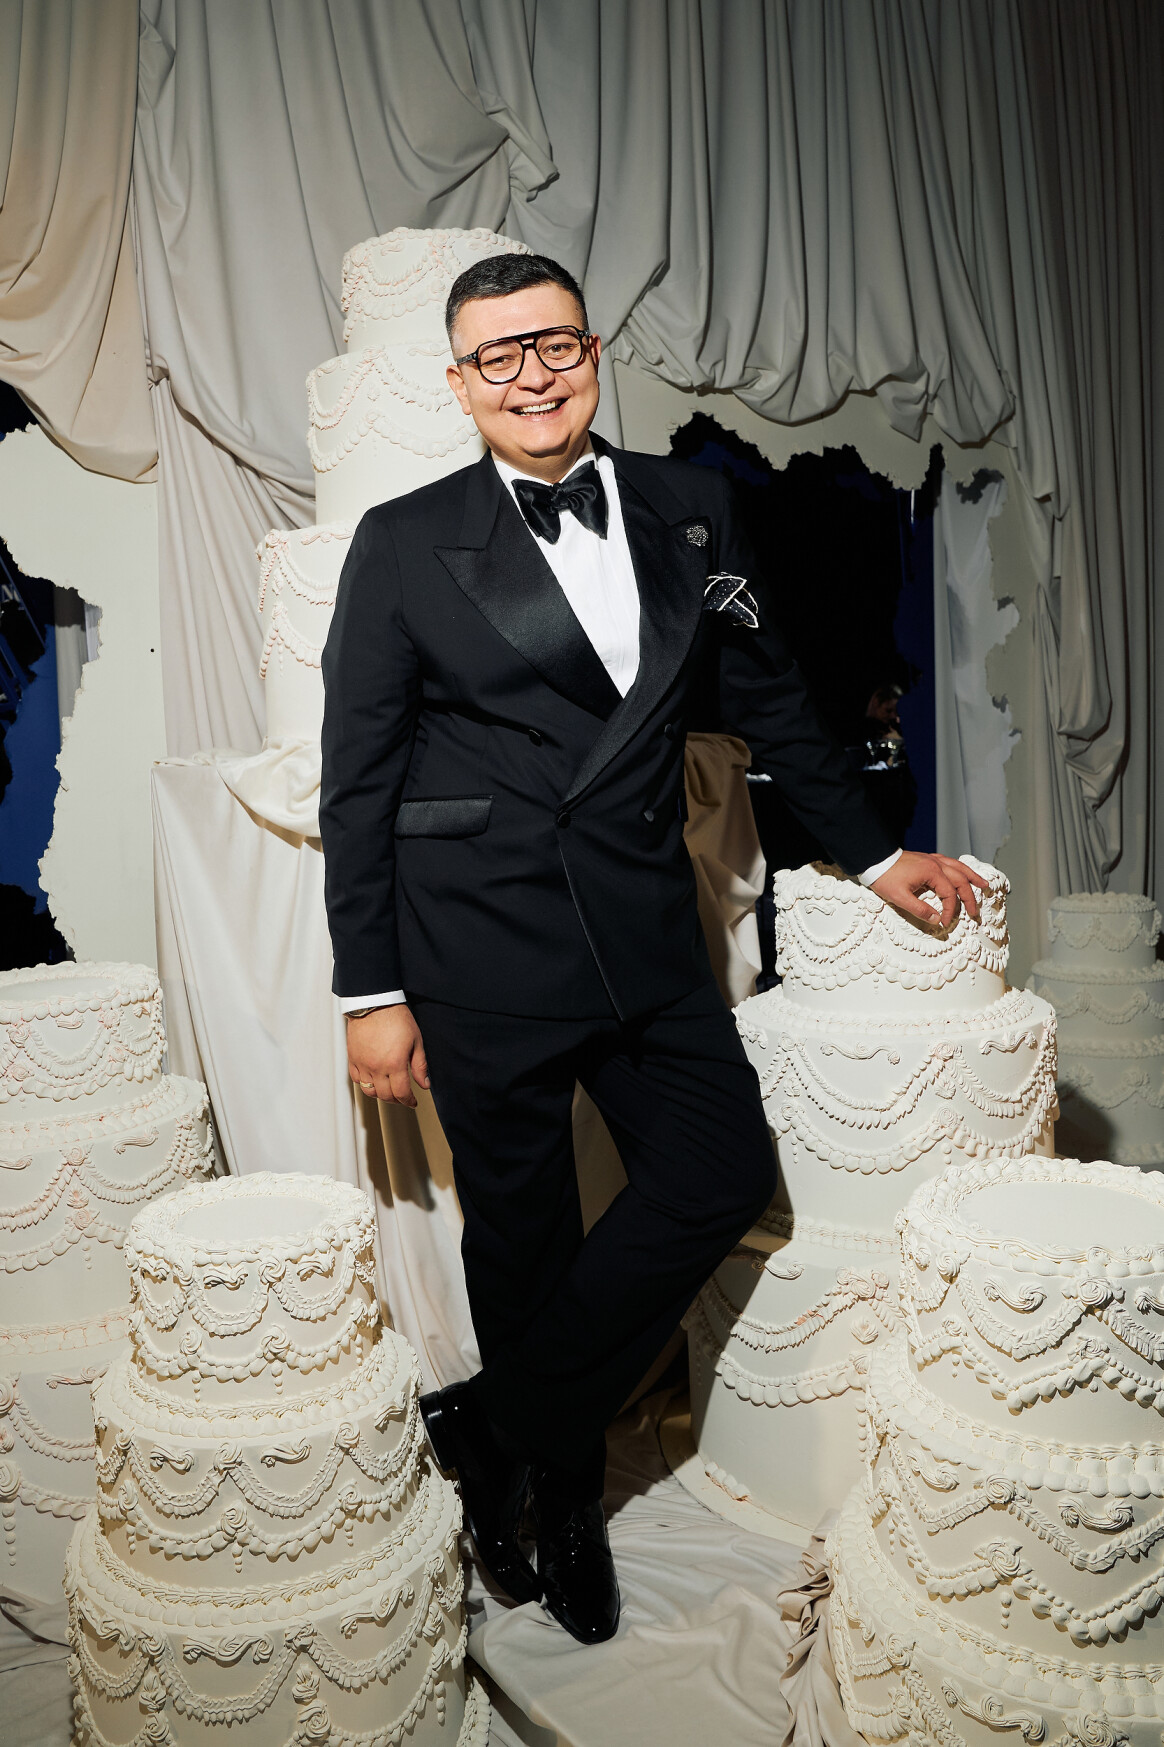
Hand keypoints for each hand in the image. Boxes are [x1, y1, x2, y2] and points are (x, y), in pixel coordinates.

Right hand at [346, 1005, 429, 1107]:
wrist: (375, 1002)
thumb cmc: (396, 1017)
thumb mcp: (416, 1040)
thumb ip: (420, 1065)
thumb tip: (424, 1084)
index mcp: (395, 1064)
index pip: (401, 1093)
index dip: (409, 1101)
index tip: (412, 1102)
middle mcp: (377, 1067)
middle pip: (385, 1095)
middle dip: (396, 1100)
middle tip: (402, 1097)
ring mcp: (363, 1064)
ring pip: (369, 1090)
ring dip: (380, 1095)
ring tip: (388, 1090)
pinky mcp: (353, 1058)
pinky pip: (356, 1079)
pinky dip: (365, 1084)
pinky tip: (373, 1079)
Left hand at [870, 851, 988, 929]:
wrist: (874, 859)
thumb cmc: (885, 877)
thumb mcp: (900, 898)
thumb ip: (920, 910)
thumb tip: (937, 920)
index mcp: (931, 873)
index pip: (949, 894)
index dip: (950, 910)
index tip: (945, 922)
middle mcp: (936, 864)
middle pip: (961, 880)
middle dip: (970, 897)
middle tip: (975, 912)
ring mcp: (932, 859)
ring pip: (959, 867)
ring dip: (972, 877)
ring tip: (984, 885)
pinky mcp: (927, 858)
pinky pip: (949, 861)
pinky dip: (960, 868)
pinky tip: (962, 872)